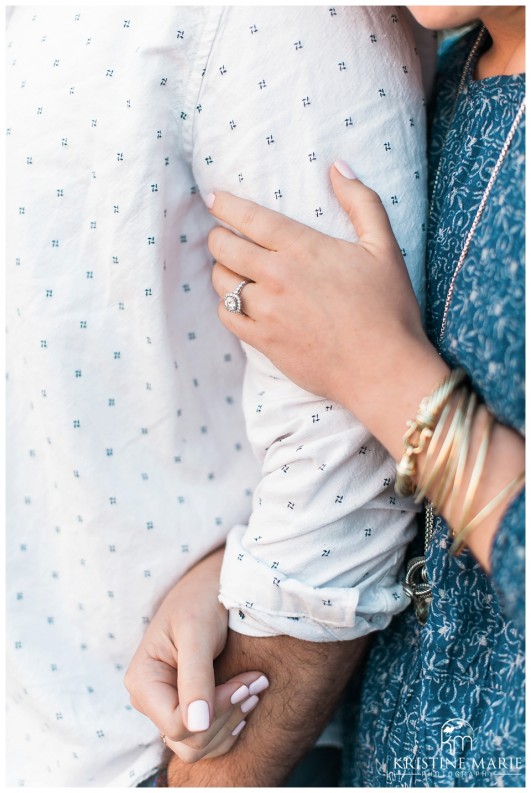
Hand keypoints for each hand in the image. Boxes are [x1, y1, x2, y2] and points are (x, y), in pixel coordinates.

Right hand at [124, 547, 267, 761]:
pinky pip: (208, 737)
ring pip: (201, 745)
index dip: (215, 712)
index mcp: (142, 682)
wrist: (211, 585)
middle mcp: (150, 700)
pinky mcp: (186, 707)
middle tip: (256, 683)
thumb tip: (195, 727)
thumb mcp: (197, 632)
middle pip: (190, 742)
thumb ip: (195, 677)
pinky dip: (231, 722)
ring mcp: (166, 706)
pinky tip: (246, 695)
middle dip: (227, 716)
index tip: (244, 683)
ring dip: (233, 720)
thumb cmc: (201, 599)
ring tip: (254, 686)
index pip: (178, 726)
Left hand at [209, 162, 445, 456]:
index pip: (251, 218)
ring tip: (230, 269)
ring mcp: (268, 311)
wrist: (382, 370)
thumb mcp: (384, 248)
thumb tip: (338, 167)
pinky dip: (227, 306)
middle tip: (221, 236)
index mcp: (304, 249)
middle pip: (225, 248)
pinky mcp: (264, 342)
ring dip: (221, 271)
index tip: (213, 198)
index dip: (226, 206)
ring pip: (222, 282)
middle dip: (218, 237)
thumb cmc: (389, 309)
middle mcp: (278, 277)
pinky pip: (228, 317)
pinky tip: (237, 302)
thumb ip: (361, 202)